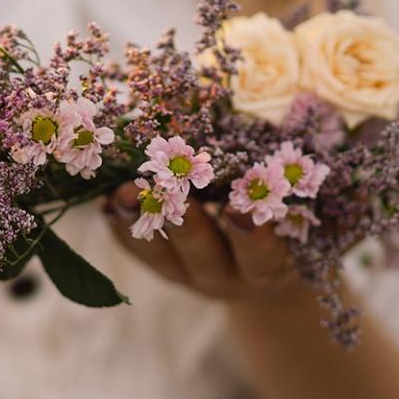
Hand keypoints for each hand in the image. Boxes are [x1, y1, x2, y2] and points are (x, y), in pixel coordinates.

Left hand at [102, 182, 298, 299]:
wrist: (260, 275)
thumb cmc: (287, 228)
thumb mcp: (295, 214)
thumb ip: (289, 185)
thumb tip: (293, 124)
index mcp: (268, 268)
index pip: (261, 257)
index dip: (252, 237)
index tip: (240, 210)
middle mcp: (226, 275)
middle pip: (202, 253)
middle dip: (185, 222)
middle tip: (169, 192)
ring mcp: (187, 273)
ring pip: (159, 253)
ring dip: (139, 219)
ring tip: (121, 193)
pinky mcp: (159, 265)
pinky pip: (134, 248)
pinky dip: (119, 224)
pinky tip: (104, 199)